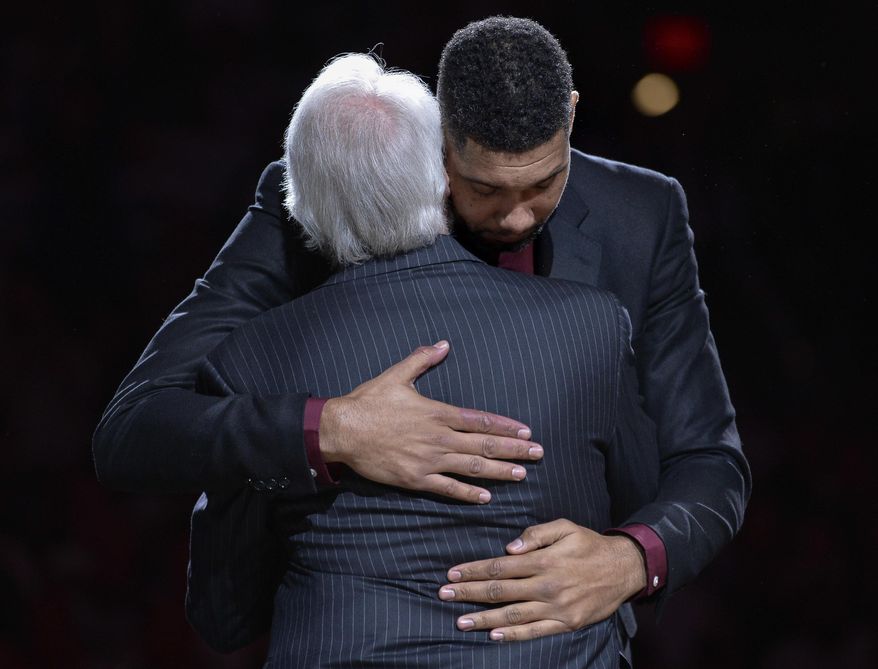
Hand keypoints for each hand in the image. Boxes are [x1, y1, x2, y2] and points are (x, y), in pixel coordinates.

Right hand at [319, 341, 542, 502]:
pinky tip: (487, 497)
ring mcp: (428, 460)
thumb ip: (422, 359)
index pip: (480, 420)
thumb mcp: (396, 375)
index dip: (506, 426)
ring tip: (522, 474)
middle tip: (538, 454)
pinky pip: (447, 488)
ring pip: (471, 468)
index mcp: (437, 412)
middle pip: (484, 445)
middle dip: (514, 450)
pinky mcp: (415, 478)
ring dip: (499, 471)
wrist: (342, 430)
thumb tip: (442, 344)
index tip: (526, 431)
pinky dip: (468, 493)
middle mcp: (438, 437)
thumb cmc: (369, 402)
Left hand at [438, 519, 645, 640]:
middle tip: (444, 595)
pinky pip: (535, 632)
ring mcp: (556, 607)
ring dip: (484, 619)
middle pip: (499, 592)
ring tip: (460, 621)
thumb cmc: (589, 544)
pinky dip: (513, 635)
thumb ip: (536, 533)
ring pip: (512, 615)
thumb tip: (510, 546)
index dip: (474, 570)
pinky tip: (494, 636)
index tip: (452, 573)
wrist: (624, 569)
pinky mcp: (566, 623)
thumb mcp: (565, 527)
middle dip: (469, 593)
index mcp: (543, 560)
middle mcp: (546, 585)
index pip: (499, 567)